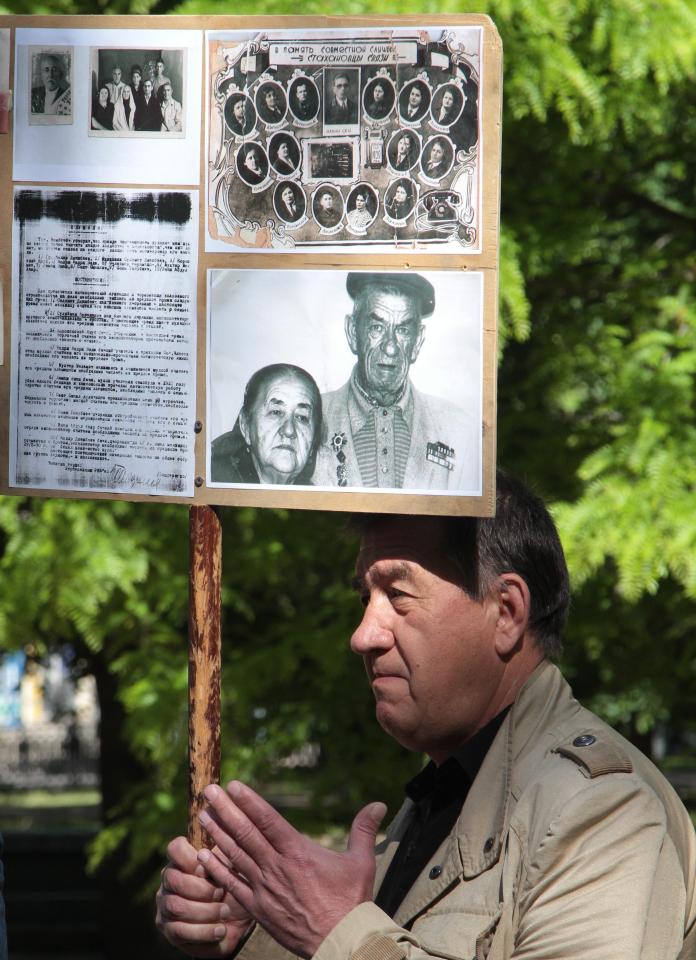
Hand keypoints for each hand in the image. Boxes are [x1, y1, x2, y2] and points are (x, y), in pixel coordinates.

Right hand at [156, 835, 252, 956]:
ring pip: (176, 906)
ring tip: (225, 911)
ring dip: (205, 910)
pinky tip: (220, 929)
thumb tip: (230, 809)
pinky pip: (180, 931)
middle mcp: (169, 880)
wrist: (239, 919)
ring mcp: (166, 905)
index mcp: (184, 859)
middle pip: (174, 879)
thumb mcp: (236, 862)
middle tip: (222, 891)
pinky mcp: (170, 930)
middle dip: (201, 888)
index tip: (207, 863)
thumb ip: (230, 839)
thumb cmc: (236, 883)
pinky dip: (203, 931)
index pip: (174, 848)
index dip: (190, 856)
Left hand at [197, 781, 386, 958]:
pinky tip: (203, 857)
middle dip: (225, 810)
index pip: (268, 820)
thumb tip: (380, 804)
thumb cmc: (352, 901)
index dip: (249, 801)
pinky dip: (217, 870)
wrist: (341, 941)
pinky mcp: (258, 910)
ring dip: (217, 834)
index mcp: (299, 852)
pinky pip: (232, 886)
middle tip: (209, 791)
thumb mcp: (361, 861)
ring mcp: (265, 889)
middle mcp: (277, 867)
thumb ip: (364, 829)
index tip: (233, 786)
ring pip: (235, 856)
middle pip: (246, 833)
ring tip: (202, 817)